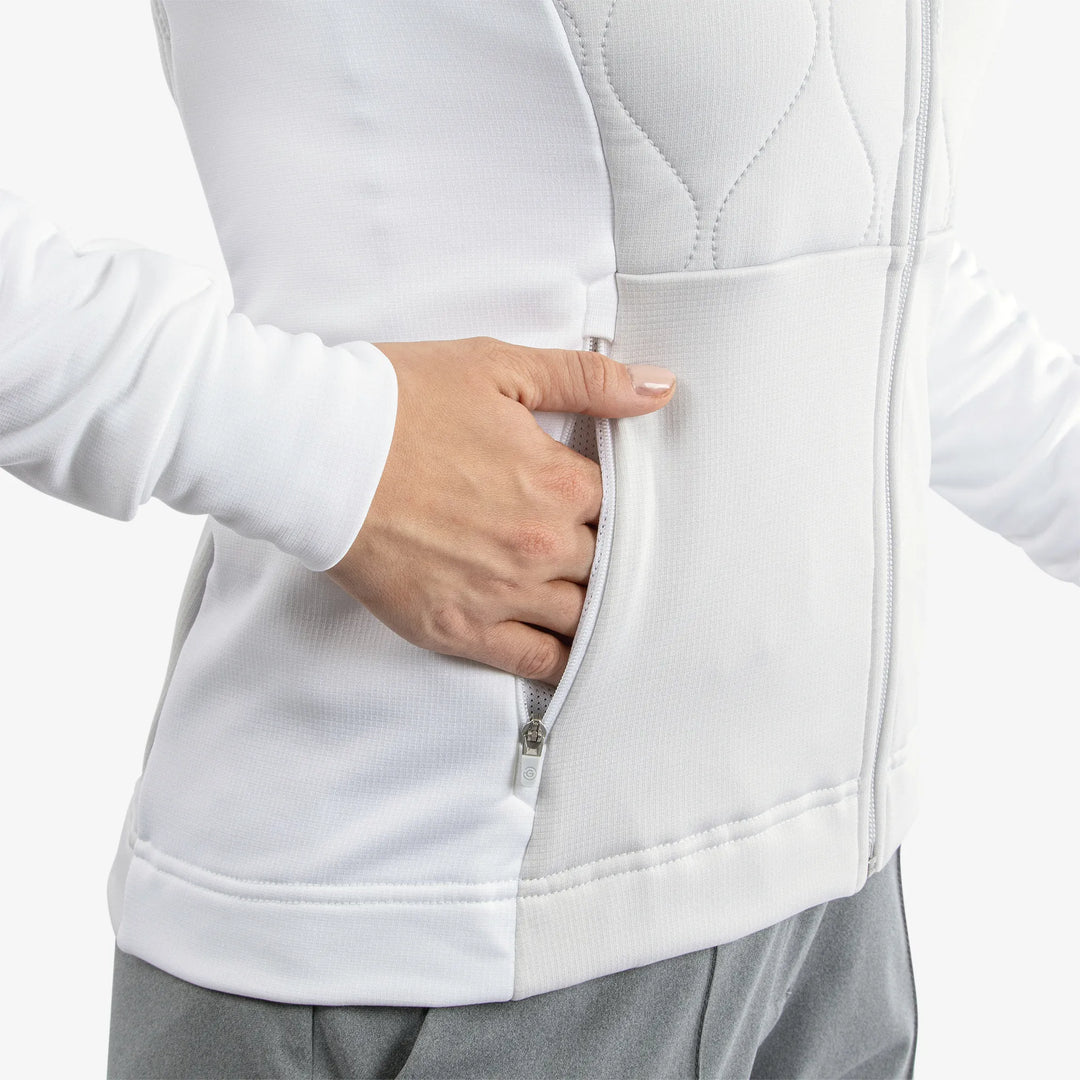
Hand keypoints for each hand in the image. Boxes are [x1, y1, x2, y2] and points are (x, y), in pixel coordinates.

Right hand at [325, 335, 675, 684]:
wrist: (317, 451)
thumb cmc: (400, 402)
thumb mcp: (499, 368)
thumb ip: (586, 380)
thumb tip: (658, 389)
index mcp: (557, 483)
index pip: (623, 507)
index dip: (616, 503)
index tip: (604, 501)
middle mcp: (539, 546)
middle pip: (607, 565)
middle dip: (605, 554)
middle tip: (598, 546)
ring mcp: (501, 594)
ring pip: (582, 617)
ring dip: (591, 606)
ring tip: (590, 596)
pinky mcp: (459, 629)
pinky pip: (534, 660)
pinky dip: (559, 659)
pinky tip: (568, 650)